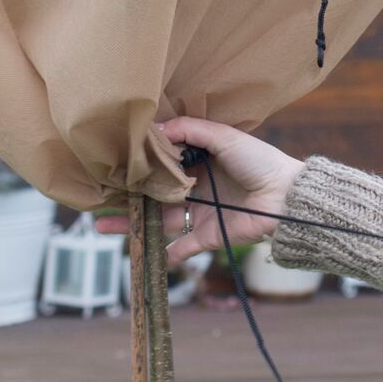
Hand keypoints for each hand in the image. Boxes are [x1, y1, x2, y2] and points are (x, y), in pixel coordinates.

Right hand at [93, 116, 302, 269]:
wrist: (286, 197)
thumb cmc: (260, 161)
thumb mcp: (225, 137)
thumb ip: (192, 130)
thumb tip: (157, 127)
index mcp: (199, 161)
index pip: (162, 163)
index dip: (139, 164)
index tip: (112, 162)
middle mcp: (195, 187)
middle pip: (153, 194)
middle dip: (125, 197)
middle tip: (96, 198)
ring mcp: (199, 213)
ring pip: (159, 220)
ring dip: (132, 224)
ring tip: (102, 227)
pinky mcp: (207, 236)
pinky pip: (182, 248)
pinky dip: (165, 254)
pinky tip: (142, 254)